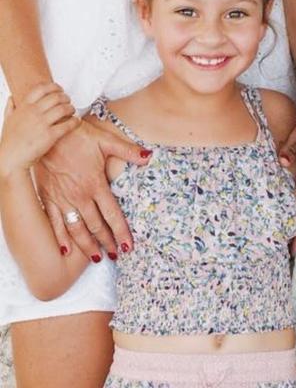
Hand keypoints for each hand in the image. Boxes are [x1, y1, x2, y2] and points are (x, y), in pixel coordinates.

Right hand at [0, 83, 78, 177]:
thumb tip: (12, 98)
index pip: (42, 89)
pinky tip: (76, 121)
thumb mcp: (7, 121)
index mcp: (24, 107)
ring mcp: (42, 123)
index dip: (54, 87)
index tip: (59, 89)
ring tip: (72, 111)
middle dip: (65, 97)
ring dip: (71, 108)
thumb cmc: (9, 142)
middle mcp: (34, 112)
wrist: (11, 159)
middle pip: (56, 97)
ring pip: (63, 109)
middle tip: (68, 101)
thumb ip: (10, 108)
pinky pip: (67, 125)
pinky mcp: (50, 135)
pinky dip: (75, 121)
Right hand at [34, 116, 150, 260]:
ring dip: (87, 246)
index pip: (112, 214)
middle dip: (107, 242)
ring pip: (77, 229)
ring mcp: (63, 199)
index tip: (129, 246)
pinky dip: (61, 239)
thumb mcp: (106, 140)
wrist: (48, 134)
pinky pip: (55, 223)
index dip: (121, 232)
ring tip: (97, 258)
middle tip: (116, 255)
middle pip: (96, 226)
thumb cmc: (78, 135)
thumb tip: (149, 155)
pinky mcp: (49, 198)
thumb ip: (128, 150)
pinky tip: (66, 251)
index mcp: (96, 184)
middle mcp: (80, 196)